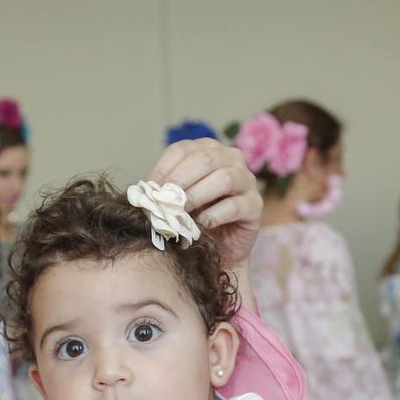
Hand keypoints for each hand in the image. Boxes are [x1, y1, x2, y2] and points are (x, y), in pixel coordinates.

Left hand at [147, 138, 259, 271]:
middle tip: (163, 203)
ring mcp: (247, 180)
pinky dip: (213, 216)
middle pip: (204, 160)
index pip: (182, 150)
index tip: (148, 192)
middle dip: (179, 182)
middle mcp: (231, 159)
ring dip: (196, 196)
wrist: (218, 249)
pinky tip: (199, 225)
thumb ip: (163, 191)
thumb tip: (143, 192)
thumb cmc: (194, 218)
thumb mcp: (174, 200)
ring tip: (180, 214)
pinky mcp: (255, 205)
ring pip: (224, 178)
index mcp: (208, 150)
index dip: (163, 170)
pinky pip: (235, 205)